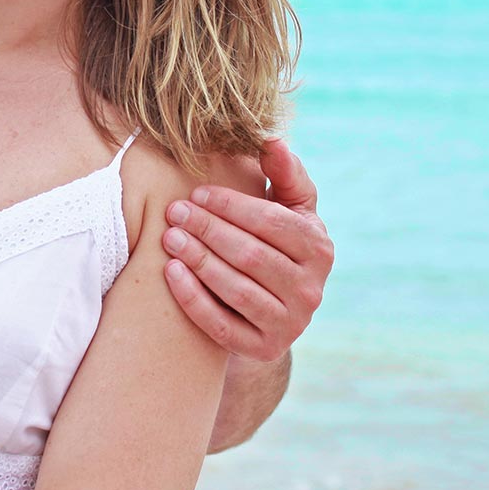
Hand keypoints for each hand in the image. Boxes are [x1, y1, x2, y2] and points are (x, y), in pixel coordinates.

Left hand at [161, 137, 332, 362]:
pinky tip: (171, 272)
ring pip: (236, 290)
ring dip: (198, 261)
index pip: (273, 223)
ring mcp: (289, 324)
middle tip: (174, 212)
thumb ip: (284, 174)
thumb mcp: (288, 208)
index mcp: (319, 249)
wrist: (268, 310)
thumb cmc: (274, 243)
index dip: (233, 205)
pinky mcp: (263, 349)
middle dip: (209, 230)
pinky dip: (194, 298)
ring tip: (169, 238)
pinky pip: (221, 325)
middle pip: (252, 256)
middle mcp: (311, 290)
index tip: (197, 192)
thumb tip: (271, 140)